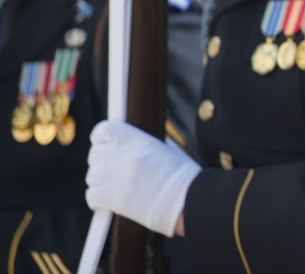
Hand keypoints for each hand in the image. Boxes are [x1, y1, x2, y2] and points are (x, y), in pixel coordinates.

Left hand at [86, 120, 200, 236]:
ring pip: (92, 175)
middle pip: (95, 153)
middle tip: (111, 168)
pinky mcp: (112, 199)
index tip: (103, 142)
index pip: (105, 129)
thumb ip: (146, 146)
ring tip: (114, 186)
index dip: (101, 136)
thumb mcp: (167, 150)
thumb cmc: (182, 176)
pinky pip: (91, 196)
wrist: (186, 202)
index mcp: (138, 141)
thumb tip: (134, 145)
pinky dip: (96, 199)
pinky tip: (107, 201)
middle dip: (101, 161)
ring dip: (100, 180)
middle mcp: (123, 156)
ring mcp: (115, 178)